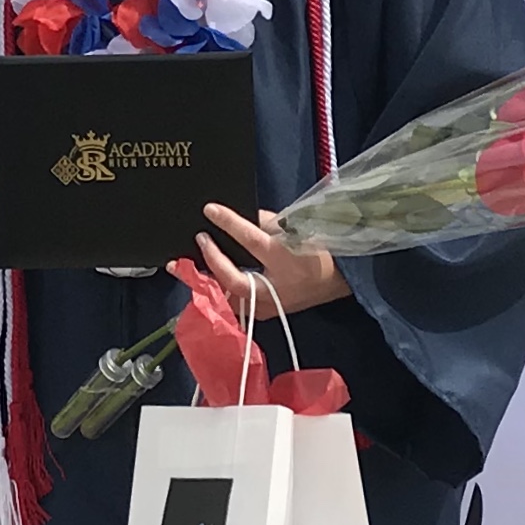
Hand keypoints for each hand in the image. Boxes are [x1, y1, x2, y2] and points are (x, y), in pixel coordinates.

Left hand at [176, 203, 351, 317]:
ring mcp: (269, 306)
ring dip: (208, 281)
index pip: (251, 239)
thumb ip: (266, 222)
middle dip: (212, 260)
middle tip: (199, 240)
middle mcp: (275, 287)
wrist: (338, 280)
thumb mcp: (296, 229)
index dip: (229, 223)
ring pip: (230, 298)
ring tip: (186, 267)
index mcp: (285, 260)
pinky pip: (236, 305)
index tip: (210, 210)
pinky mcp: (265, 314)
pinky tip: (204, 282)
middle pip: (233, 279)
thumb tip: (239, 216)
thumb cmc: (318, 251)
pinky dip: (219, 293)